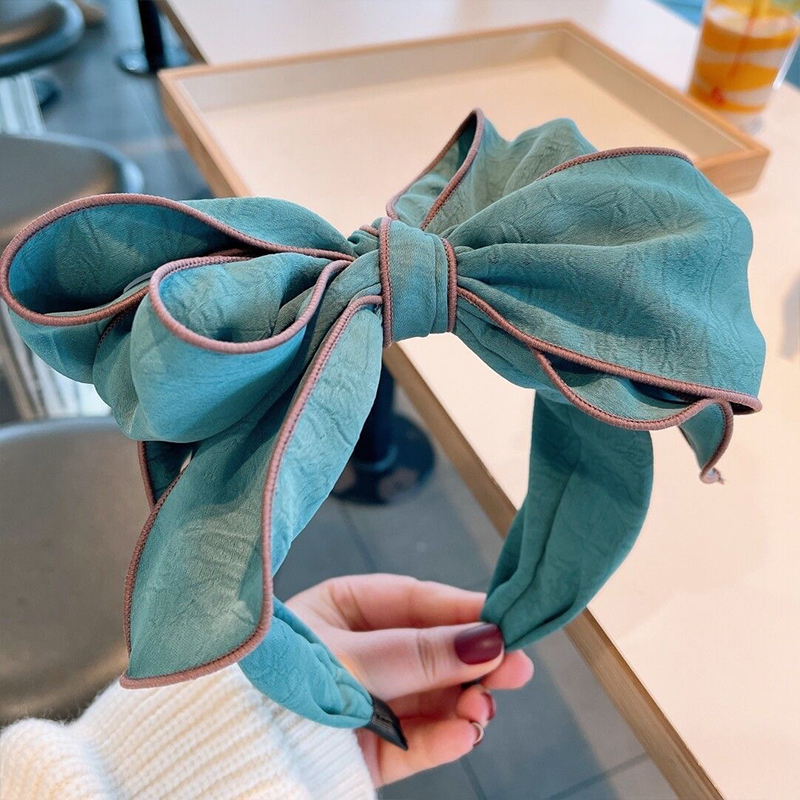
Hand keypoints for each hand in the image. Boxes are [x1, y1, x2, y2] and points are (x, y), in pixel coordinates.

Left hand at [286, 574, 533, 786]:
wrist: (234, 756)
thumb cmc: (281, 686)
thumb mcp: (356, 661)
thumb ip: (423, 653)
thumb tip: (490, 639)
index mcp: (340, 610)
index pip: (413, 602)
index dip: (461, 611)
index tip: (504, 621)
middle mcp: (355, 652)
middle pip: (429, 652)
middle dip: (470, 662)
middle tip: (516, 670)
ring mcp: (362, 701)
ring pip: (427, 698)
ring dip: (461, 703)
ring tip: (483, 710)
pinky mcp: (364, 748)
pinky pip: (410, 740)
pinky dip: (440, 739)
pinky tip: (465, 734)